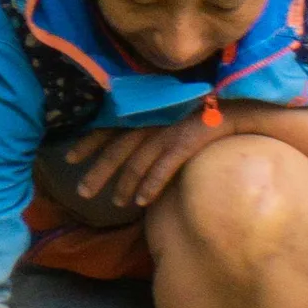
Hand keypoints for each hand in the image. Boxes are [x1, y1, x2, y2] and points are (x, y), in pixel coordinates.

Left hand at [65, 108, 241, 211]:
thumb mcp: (167, 109)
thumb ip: (145, 120)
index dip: (88, 143)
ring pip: (137, 163)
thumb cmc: (199, 109)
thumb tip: (120, 140)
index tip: (69, 159)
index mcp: (144, 110)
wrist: (237, 104)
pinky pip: (163, 167)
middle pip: (117, 150)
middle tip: (82, 193)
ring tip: (116, 203)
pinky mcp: (187, 142)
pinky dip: (150, 185)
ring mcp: (168, 131)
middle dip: (98, 173)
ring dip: (124, 186)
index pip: (107, 127)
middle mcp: (151, 120)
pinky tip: (141, 202)